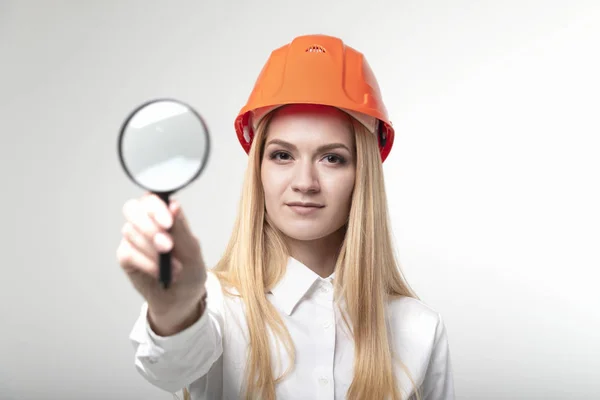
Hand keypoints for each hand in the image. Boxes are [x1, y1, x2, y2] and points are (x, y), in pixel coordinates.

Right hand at [117, 193, 206, 334]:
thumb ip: (181, 229)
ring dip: (153, 251)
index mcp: (164, 213)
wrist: (182, 299)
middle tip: (167, 246)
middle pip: (133, 209)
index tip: (168, 223)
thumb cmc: (190, 270)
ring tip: (175, 267)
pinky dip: (147, 264)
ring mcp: (133, 238)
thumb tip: (174, 205)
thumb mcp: (192, 250)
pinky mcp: (125, 255)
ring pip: (131, 232)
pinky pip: (128, 253)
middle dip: (150, 227)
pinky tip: (160, 273)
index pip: (152, 198)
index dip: (156, 208)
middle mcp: (145, 221)